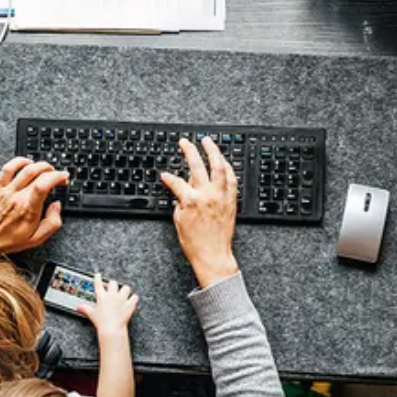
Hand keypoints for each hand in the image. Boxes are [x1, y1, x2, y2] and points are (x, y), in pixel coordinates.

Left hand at [0, 157, 68, 261]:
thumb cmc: (11, 240)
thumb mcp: (37, 239)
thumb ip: (52, 223)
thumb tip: (57, 206)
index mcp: (29, 210)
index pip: (43, 185)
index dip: (56, 177)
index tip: (64, 178)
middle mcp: (17, 197)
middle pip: (38, 174)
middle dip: (53, 171)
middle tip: (58, 177)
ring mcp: (7, 191)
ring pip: (25, 168)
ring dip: (40, 165)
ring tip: (47, 170)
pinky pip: (7, 168)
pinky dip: (19, 161)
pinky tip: (27, 163)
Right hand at [79, 275, 138, 334]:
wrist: (111, 328)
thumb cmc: (101, 322)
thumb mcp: (91, 314)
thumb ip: (85, 309)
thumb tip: (78, 307)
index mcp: (102, 296)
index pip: (98, 284)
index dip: (98, 278)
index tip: (98, 275)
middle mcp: (112, 295)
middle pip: (113, 283)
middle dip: (112, 285)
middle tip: (112, 288)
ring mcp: (121, 299)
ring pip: (126, 288)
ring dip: (125, 290)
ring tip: (123, 293)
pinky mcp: (129, 304)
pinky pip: (134, 297)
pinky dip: (133, 298)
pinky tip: (132, 300)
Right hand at [160, 137, 239, 287]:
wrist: (213, 255)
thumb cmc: (196, 243)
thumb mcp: (179, 221)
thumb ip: (179, 202)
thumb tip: (180, 192)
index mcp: (191, 200)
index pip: (176, 182)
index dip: (168, 177)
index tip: (164, 175)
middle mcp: (207, 195)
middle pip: (197, 165)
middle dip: (189, 150)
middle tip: (185, 142)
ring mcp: (221, 196)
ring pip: (218, 166)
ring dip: (212, 151)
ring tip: (207, 141)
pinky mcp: (231, 200)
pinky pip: (231, 178)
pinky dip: (227, 167)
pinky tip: (223, 160)